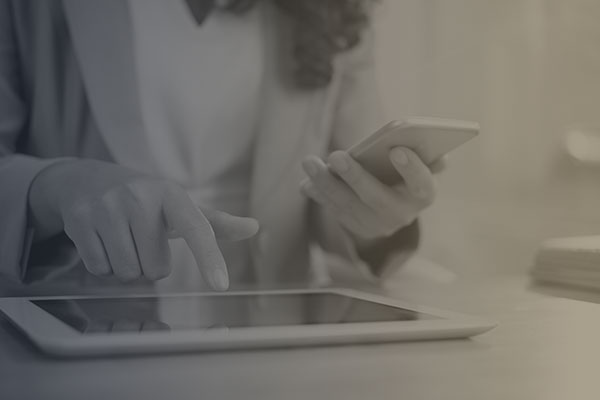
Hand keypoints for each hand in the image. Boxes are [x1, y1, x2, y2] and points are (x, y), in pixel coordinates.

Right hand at [28, 160, 257, 288]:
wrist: (86, 179)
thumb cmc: (145, 200)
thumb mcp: (179, 206)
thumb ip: (215, 222)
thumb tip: (254, 227)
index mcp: (172, 194)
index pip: (196, 229)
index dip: (209, 258)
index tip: (220, 285)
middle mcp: (140, 197)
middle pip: (155, 268)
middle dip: (150, 264)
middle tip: (141, 240)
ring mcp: (107, 207)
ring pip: (127, 272)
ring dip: (127, 267)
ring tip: (122, 240)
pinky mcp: (79, 219)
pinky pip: (99, 269)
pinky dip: (103, 266)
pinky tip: (102, 241)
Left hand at [300, 147, 435, 240]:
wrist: (395, 205)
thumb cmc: (406, 171)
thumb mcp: (420, 163)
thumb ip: (424, 154)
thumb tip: (422, 145)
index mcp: (423, 194)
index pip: (421, 184)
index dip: (411, 169)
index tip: (396, 150)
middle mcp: (401, 214)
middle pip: (376, 197)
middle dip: (354, 176)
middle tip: (336, 156)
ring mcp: (377, 224)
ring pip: (349, 205)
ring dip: (326, 183)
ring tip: (309, 162)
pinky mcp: (357, 228)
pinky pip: (335, 211)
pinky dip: (319, 195)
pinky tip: (306, 183)